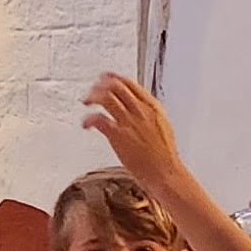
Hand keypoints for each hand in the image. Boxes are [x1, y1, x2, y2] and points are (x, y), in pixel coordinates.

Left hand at [79, 73, 190, 198]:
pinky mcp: (119, 135)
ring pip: (106, 97)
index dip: (112, 78)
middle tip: (91, 90)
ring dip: (92, 96)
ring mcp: (129, 122)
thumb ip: (148, 115)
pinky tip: (85, 124)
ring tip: (86, 102)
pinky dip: (88, 118)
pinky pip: (98, 118)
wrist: (165, 173)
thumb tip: (137, 109)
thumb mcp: (162, 127)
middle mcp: (140, 110)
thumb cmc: (164, 156)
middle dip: (99, 85)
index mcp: (153, 107)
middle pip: (116, 85)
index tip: (103, 78)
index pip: (129, 83)